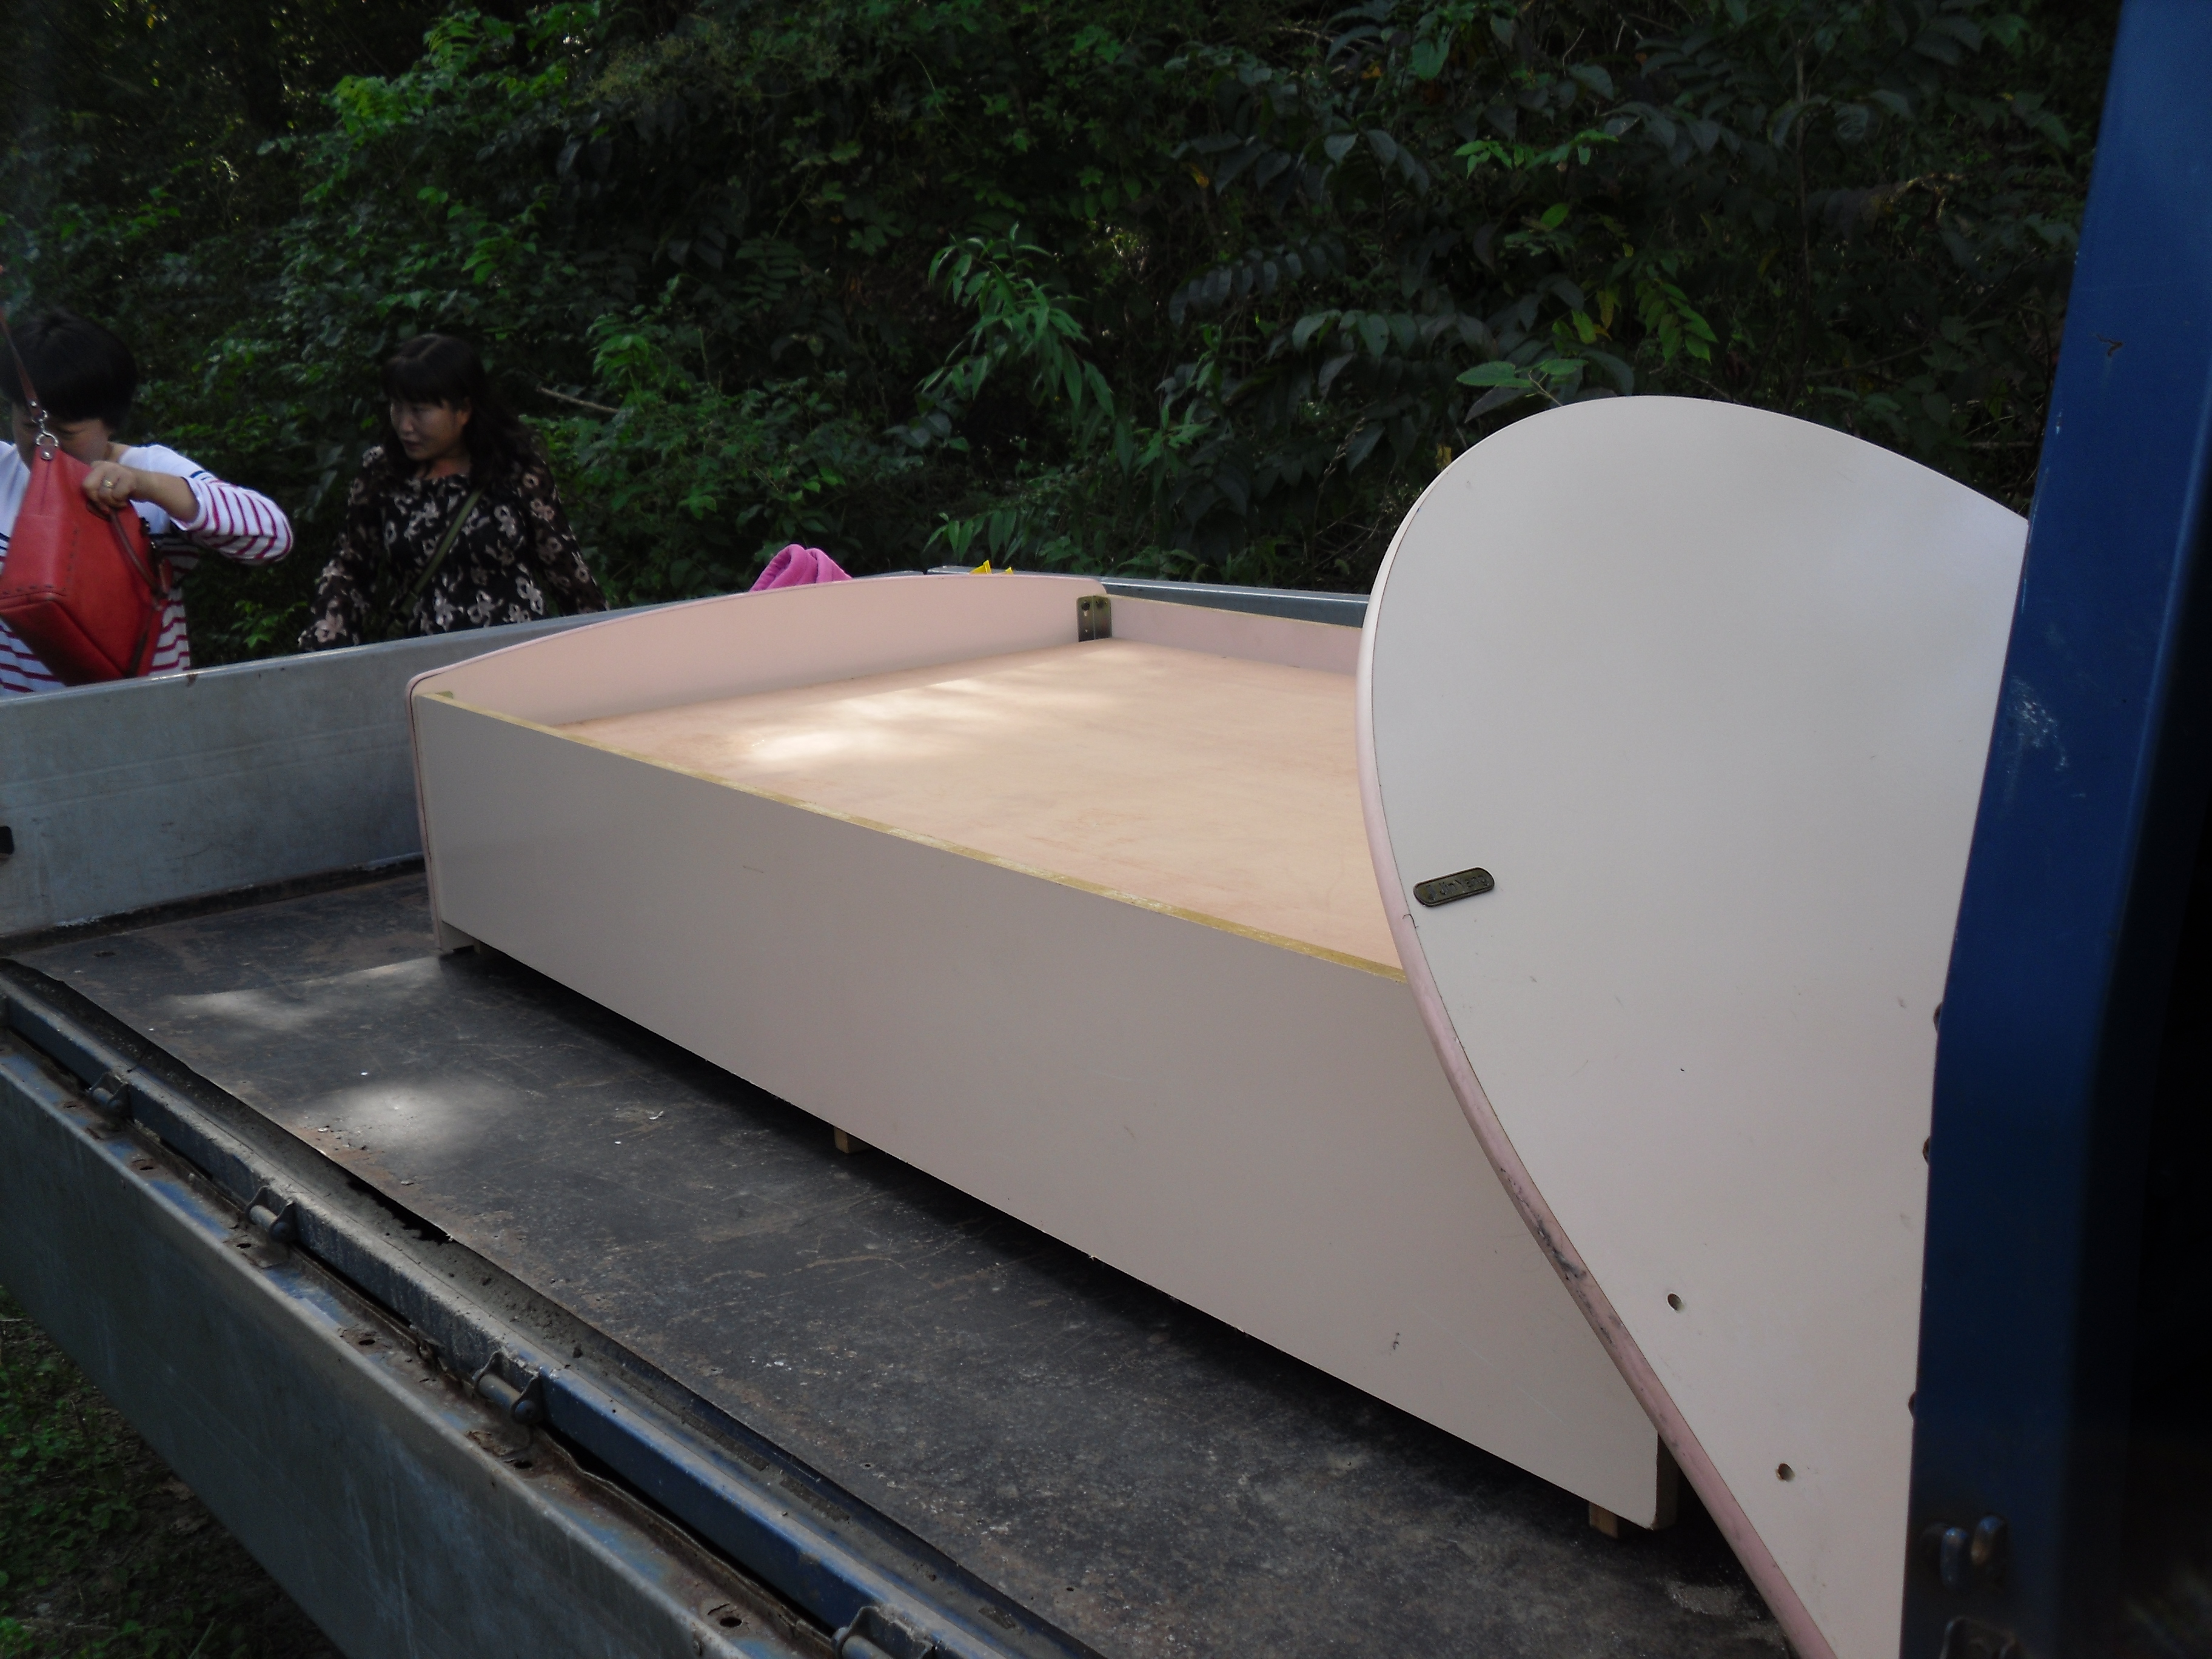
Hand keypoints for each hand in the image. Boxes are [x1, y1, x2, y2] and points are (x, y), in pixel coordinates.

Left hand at [80, 454, 198, 521]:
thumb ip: (94, 498)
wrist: (149, 486)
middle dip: (99, 501)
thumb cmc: (124, 491)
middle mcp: (103, 465)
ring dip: (113, 503)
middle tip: (110, 504)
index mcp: (95, 466)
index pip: (83, 485)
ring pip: (103, 494)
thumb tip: (92, 506)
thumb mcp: (106, 492)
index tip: (102, 503)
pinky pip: (117, 496)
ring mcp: (116, 469)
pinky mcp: (128, 476)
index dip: (92, 498)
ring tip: (120, 500)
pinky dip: (122, 502)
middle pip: (88, 487)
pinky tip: (126, 499)